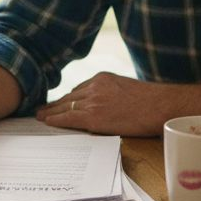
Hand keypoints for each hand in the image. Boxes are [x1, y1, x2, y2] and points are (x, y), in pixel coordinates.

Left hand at [36, 72, 171, 136]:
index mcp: (102, 78)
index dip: (68, 99)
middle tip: (42, 109)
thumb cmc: (151, 101)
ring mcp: (93, 101)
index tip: (60, 102)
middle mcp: (94, 87)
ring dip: (51, 112)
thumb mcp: (126, 88)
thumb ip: (111, 93)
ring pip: (65, 106)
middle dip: (55, 104)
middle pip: (69, 97)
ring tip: (41, 116)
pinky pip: (68, 118)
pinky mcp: (94, 116)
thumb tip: (105, 105)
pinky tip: (47, 122)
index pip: (79, 89)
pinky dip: (56, 120)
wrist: (160, 106)